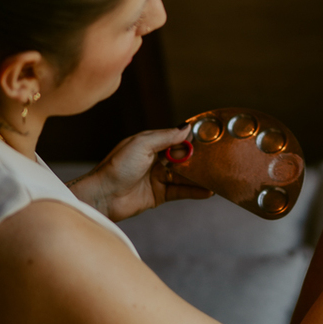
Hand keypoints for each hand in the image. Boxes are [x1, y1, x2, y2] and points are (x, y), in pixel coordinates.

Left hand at [69, 128, 212, 221]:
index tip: (211, 138)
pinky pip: (181, 191)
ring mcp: (158, 178)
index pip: (176, 138)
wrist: (102, 196)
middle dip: (200, 158)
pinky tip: (208, 191)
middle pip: (183, 157)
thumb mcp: (142, 144)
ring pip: (184, 175)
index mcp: (150, 144)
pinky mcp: (159, 195)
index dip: (192, 139)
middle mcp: (155, 160)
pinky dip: (195, 191)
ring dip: (200, 176)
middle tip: (220, 158)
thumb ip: (166, 137)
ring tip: (218, 176)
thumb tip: (187, 127)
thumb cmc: (117, 167)